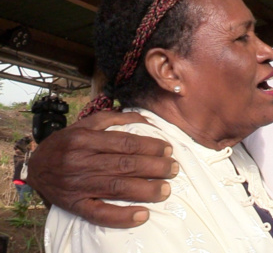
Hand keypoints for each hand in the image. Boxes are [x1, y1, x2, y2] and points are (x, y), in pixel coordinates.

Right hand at [27, 111, 177, 227]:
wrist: (35, 166)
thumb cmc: (67, 143)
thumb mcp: (86, 124)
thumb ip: (115, 118)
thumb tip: (146, 119)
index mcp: (85, 139)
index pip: (125, 142)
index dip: (151, 146)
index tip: (168, 149)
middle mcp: (81, 161)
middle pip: (125, 165)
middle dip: (155, 167)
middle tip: (174, 168)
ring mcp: (78, 185)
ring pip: (118, 188)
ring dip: (146, 190)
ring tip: (166, 189)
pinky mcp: (75, 205)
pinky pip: (100, 213)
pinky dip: (122, 216)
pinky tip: (143, 215)